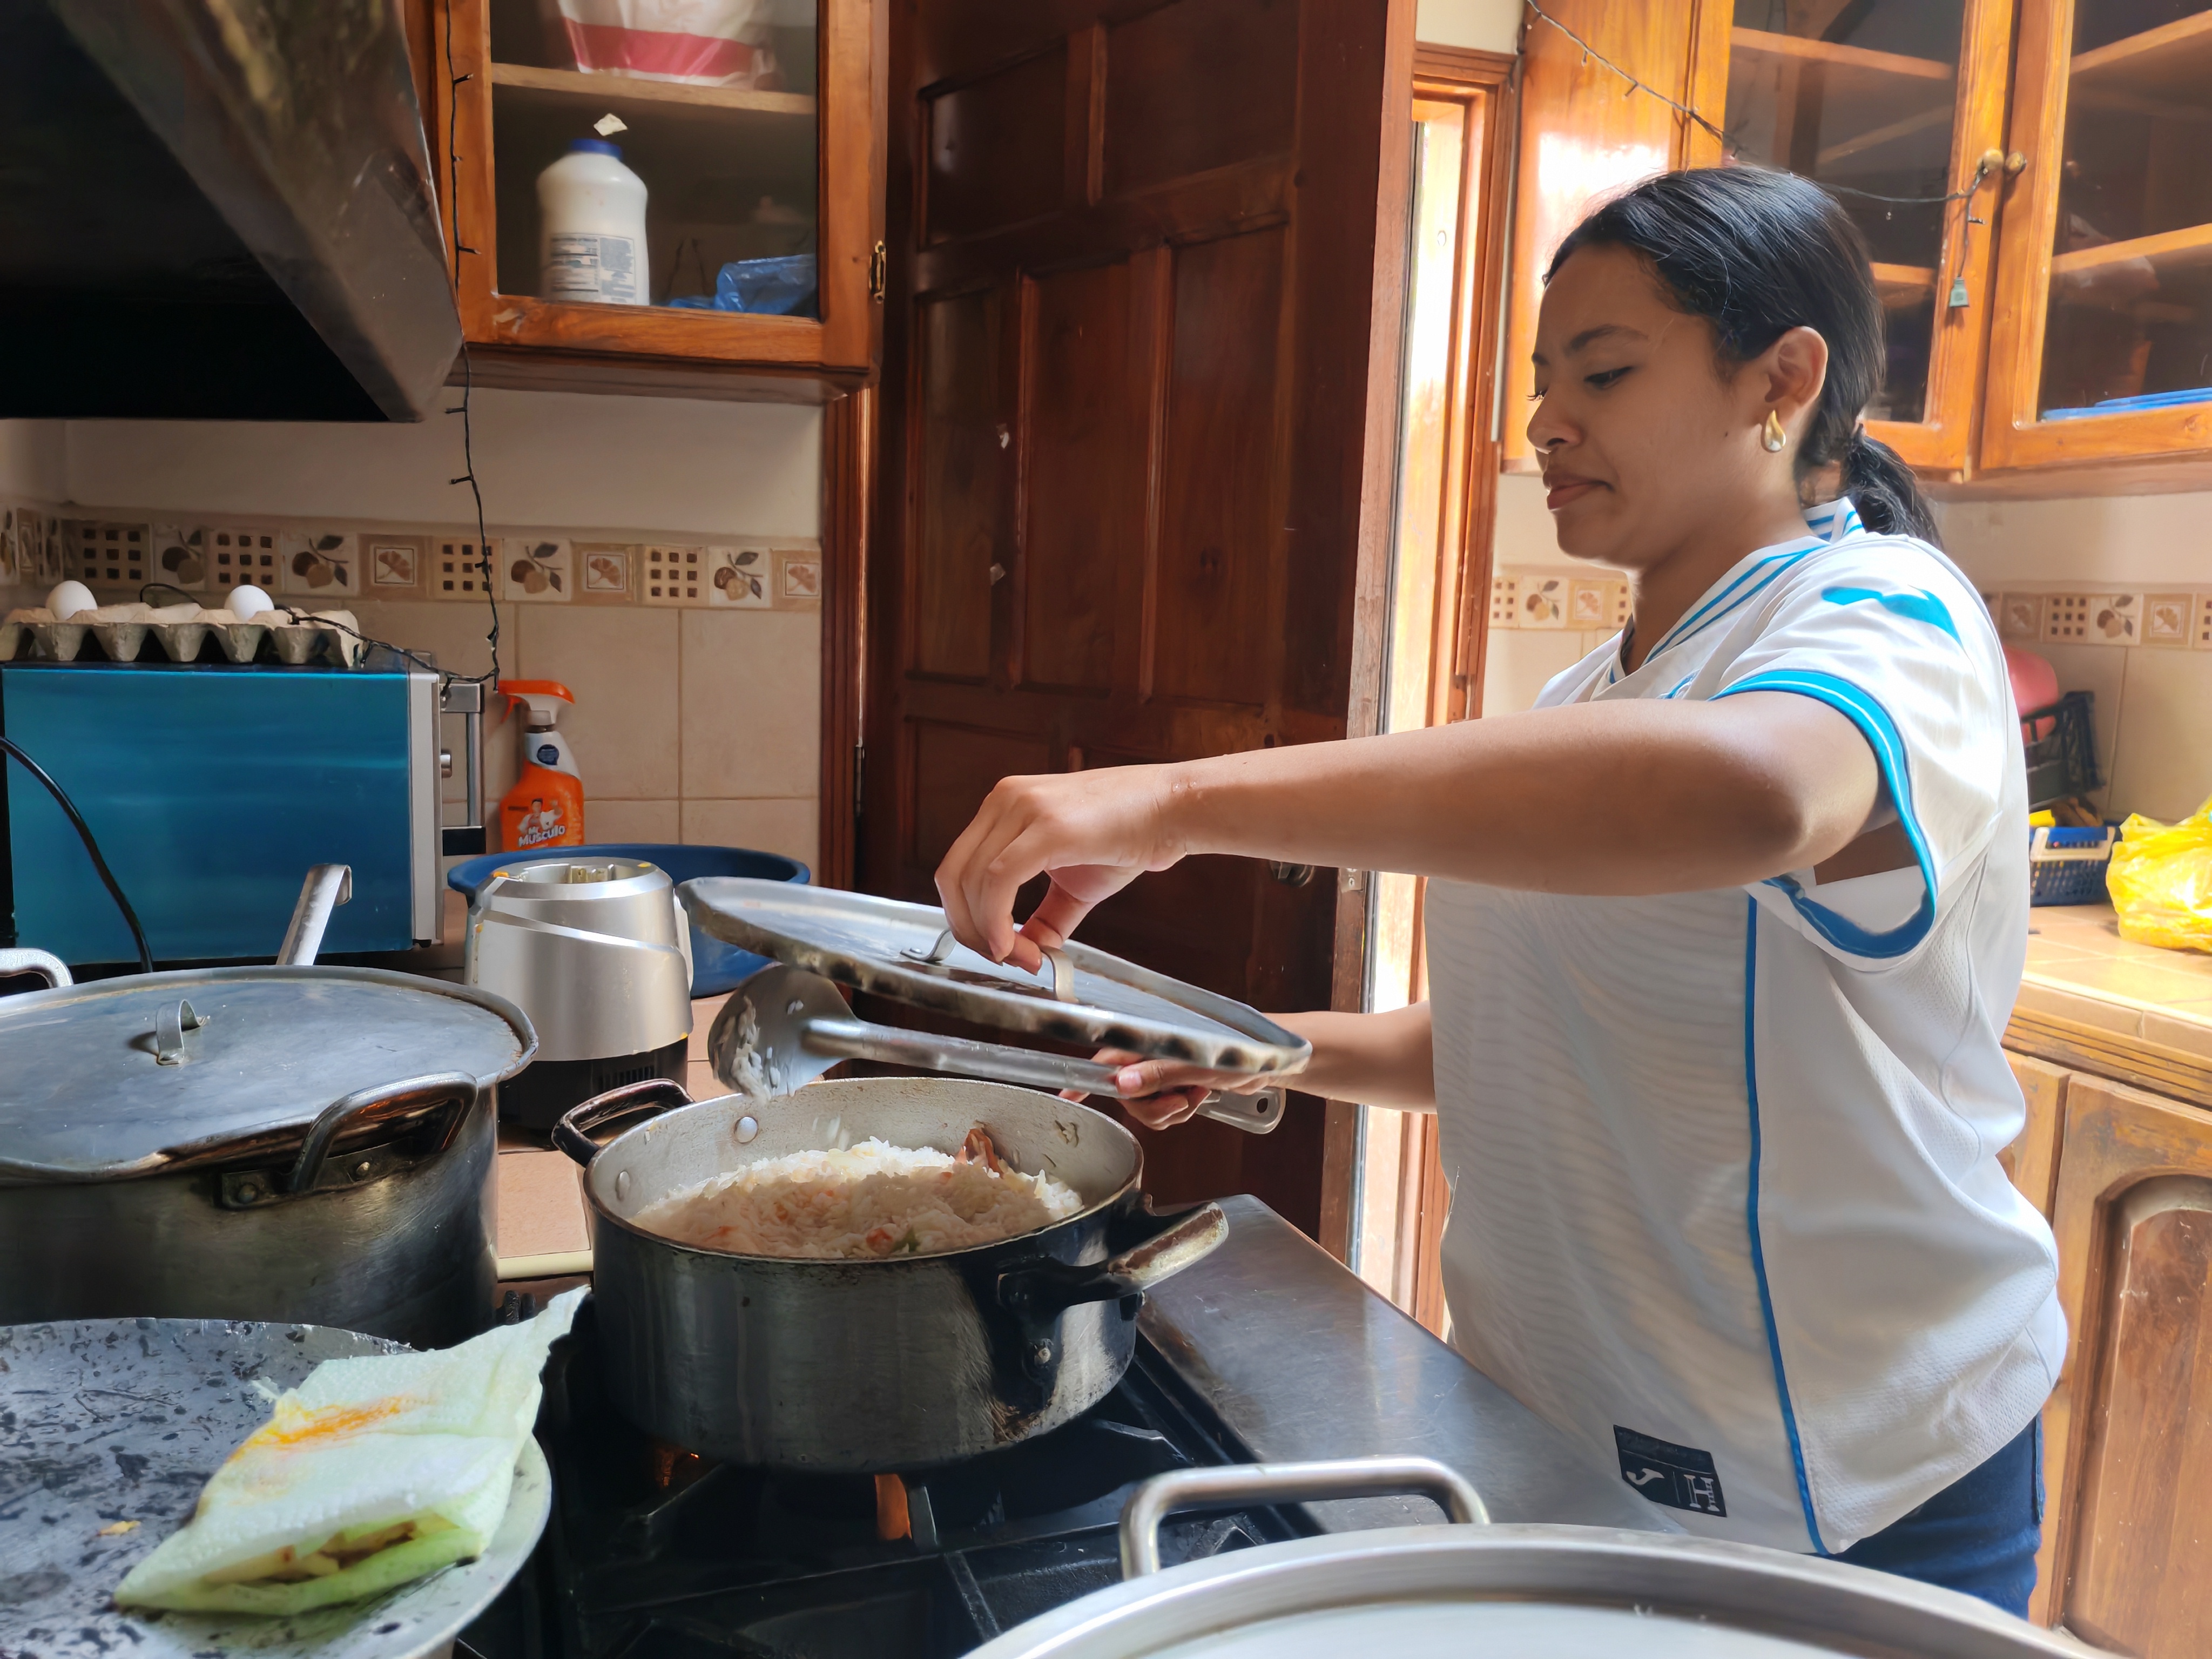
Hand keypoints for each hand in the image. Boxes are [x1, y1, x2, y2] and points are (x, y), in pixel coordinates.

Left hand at [935, 766, 1190, 968]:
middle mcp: (1004, 799)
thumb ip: (1044, 918)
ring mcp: (1022, 807)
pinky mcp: (1047, 825)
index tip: (1000, 951)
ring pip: (969, 881)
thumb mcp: (1074, 884)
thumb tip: (1022, 955)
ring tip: (1024, 958)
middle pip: (952, 876)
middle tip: (1004, 960)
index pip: (958, 869)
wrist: (1175, 809)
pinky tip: (1015, 946)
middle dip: (969, 930)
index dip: (967, 919)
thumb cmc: (1130, 835)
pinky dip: (996, 921)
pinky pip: (998, 881)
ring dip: (987, 933)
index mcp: (1004, 807)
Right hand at [1057, 1048, 1272, 1130]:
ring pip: (1146, 1109)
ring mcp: (1162, 1073)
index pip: (1104, 1062)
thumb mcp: (1197, 1061)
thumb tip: (1121, 1085)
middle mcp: (1147, 1057)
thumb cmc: (1236, 1049)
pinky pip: (1164, 1113)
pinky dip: (1181, 1113)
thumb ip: (1159, 1072)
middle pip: (1126, 1095)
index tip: (1063, 1098)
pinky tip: (1200, 1098)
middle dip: (1153, 1106)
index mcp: (1146, 1042)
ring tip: (1197, 1094)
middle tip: (1182, 1099)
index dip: (1082, 1081)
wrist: (1269, 1060)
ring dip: (1172, 1111)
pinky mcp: (1176, 1087)